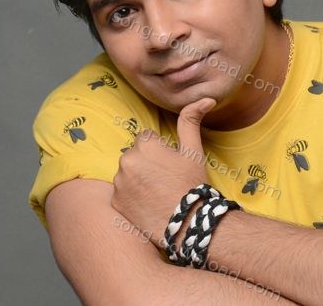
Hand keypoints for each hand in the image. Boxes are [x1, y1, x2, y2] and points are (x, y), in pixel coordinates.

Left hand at [111, 97, 216, 246]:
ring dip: (137, 179)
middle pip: (135, 155)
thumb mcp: (193, 151)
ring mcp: (119, 182)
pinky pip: (121, 192)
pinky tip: (146, 204)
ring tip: (156, 193)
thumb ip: (191, 121)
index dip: (160, 151)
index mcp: (144, 144)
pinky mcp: (116, 202)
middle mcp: (127, 160)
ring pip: (127, 173)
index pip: (147, 139)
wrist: (187, 224)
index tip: (170, 165)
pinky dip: (130, 197)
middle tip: (165, 180)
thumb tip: (206, 99)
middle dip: (146, 163)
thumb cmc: (191, 184)